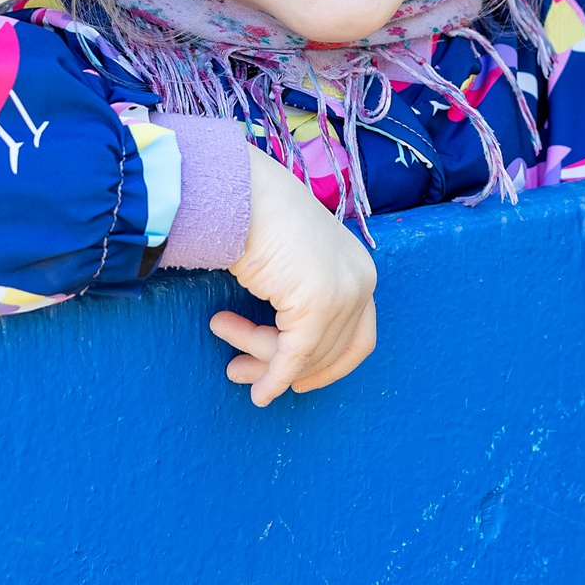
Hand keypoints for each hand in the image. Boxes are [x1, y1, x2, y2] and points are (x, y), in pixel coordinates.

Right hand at [210, 147, 377, 404]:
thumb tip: (287, 352)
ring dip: (261, 358)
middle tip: (240, 372)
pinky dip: (274, 377)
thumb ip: (300, 298)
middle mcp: (361, 282)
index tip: (298, 383)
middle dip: (285, 368)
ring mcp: (344, 293)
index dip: (329, 367)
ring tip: (223, 340)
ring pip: (305, 354)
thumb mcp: (292, 262)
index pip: (358, 338)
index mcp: (360, 269)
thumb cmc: (258, 217)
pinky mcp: (319, 304)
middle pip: (329, 350)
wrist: (242, 191)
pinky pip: (294, 356)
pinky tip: (258, 393)